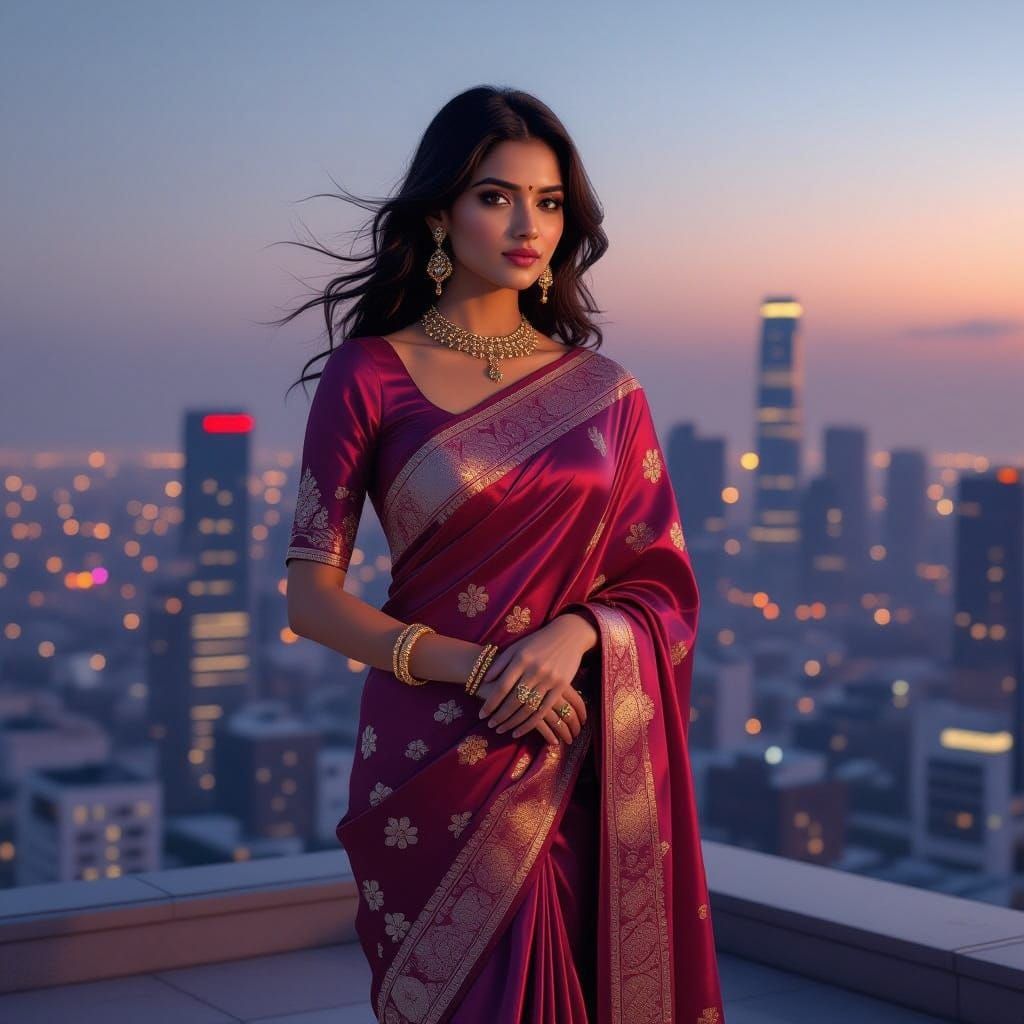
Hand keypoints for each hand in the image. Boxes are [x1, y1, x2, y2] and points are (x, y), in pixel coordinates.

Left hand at [475, 615, 590, 744]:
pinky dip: (530, 723)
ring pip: (528, 708)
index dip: (491, 703)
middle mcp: (535, 670)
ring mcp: (549, 679)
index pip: (502, 687)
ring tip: (502, 730)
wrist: (568, 634)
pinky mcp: (561, 686)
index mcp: (521, 659)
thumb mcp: (517, 647)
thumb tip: (485, 680)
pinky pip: (543, 709)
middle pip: (514, 700)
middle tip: (490, 726)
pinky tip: (519, 731)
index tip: (481, 714)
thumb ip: (500, 663)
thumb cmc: (538, 641)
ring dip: (513, 722)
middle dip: (500, 716)